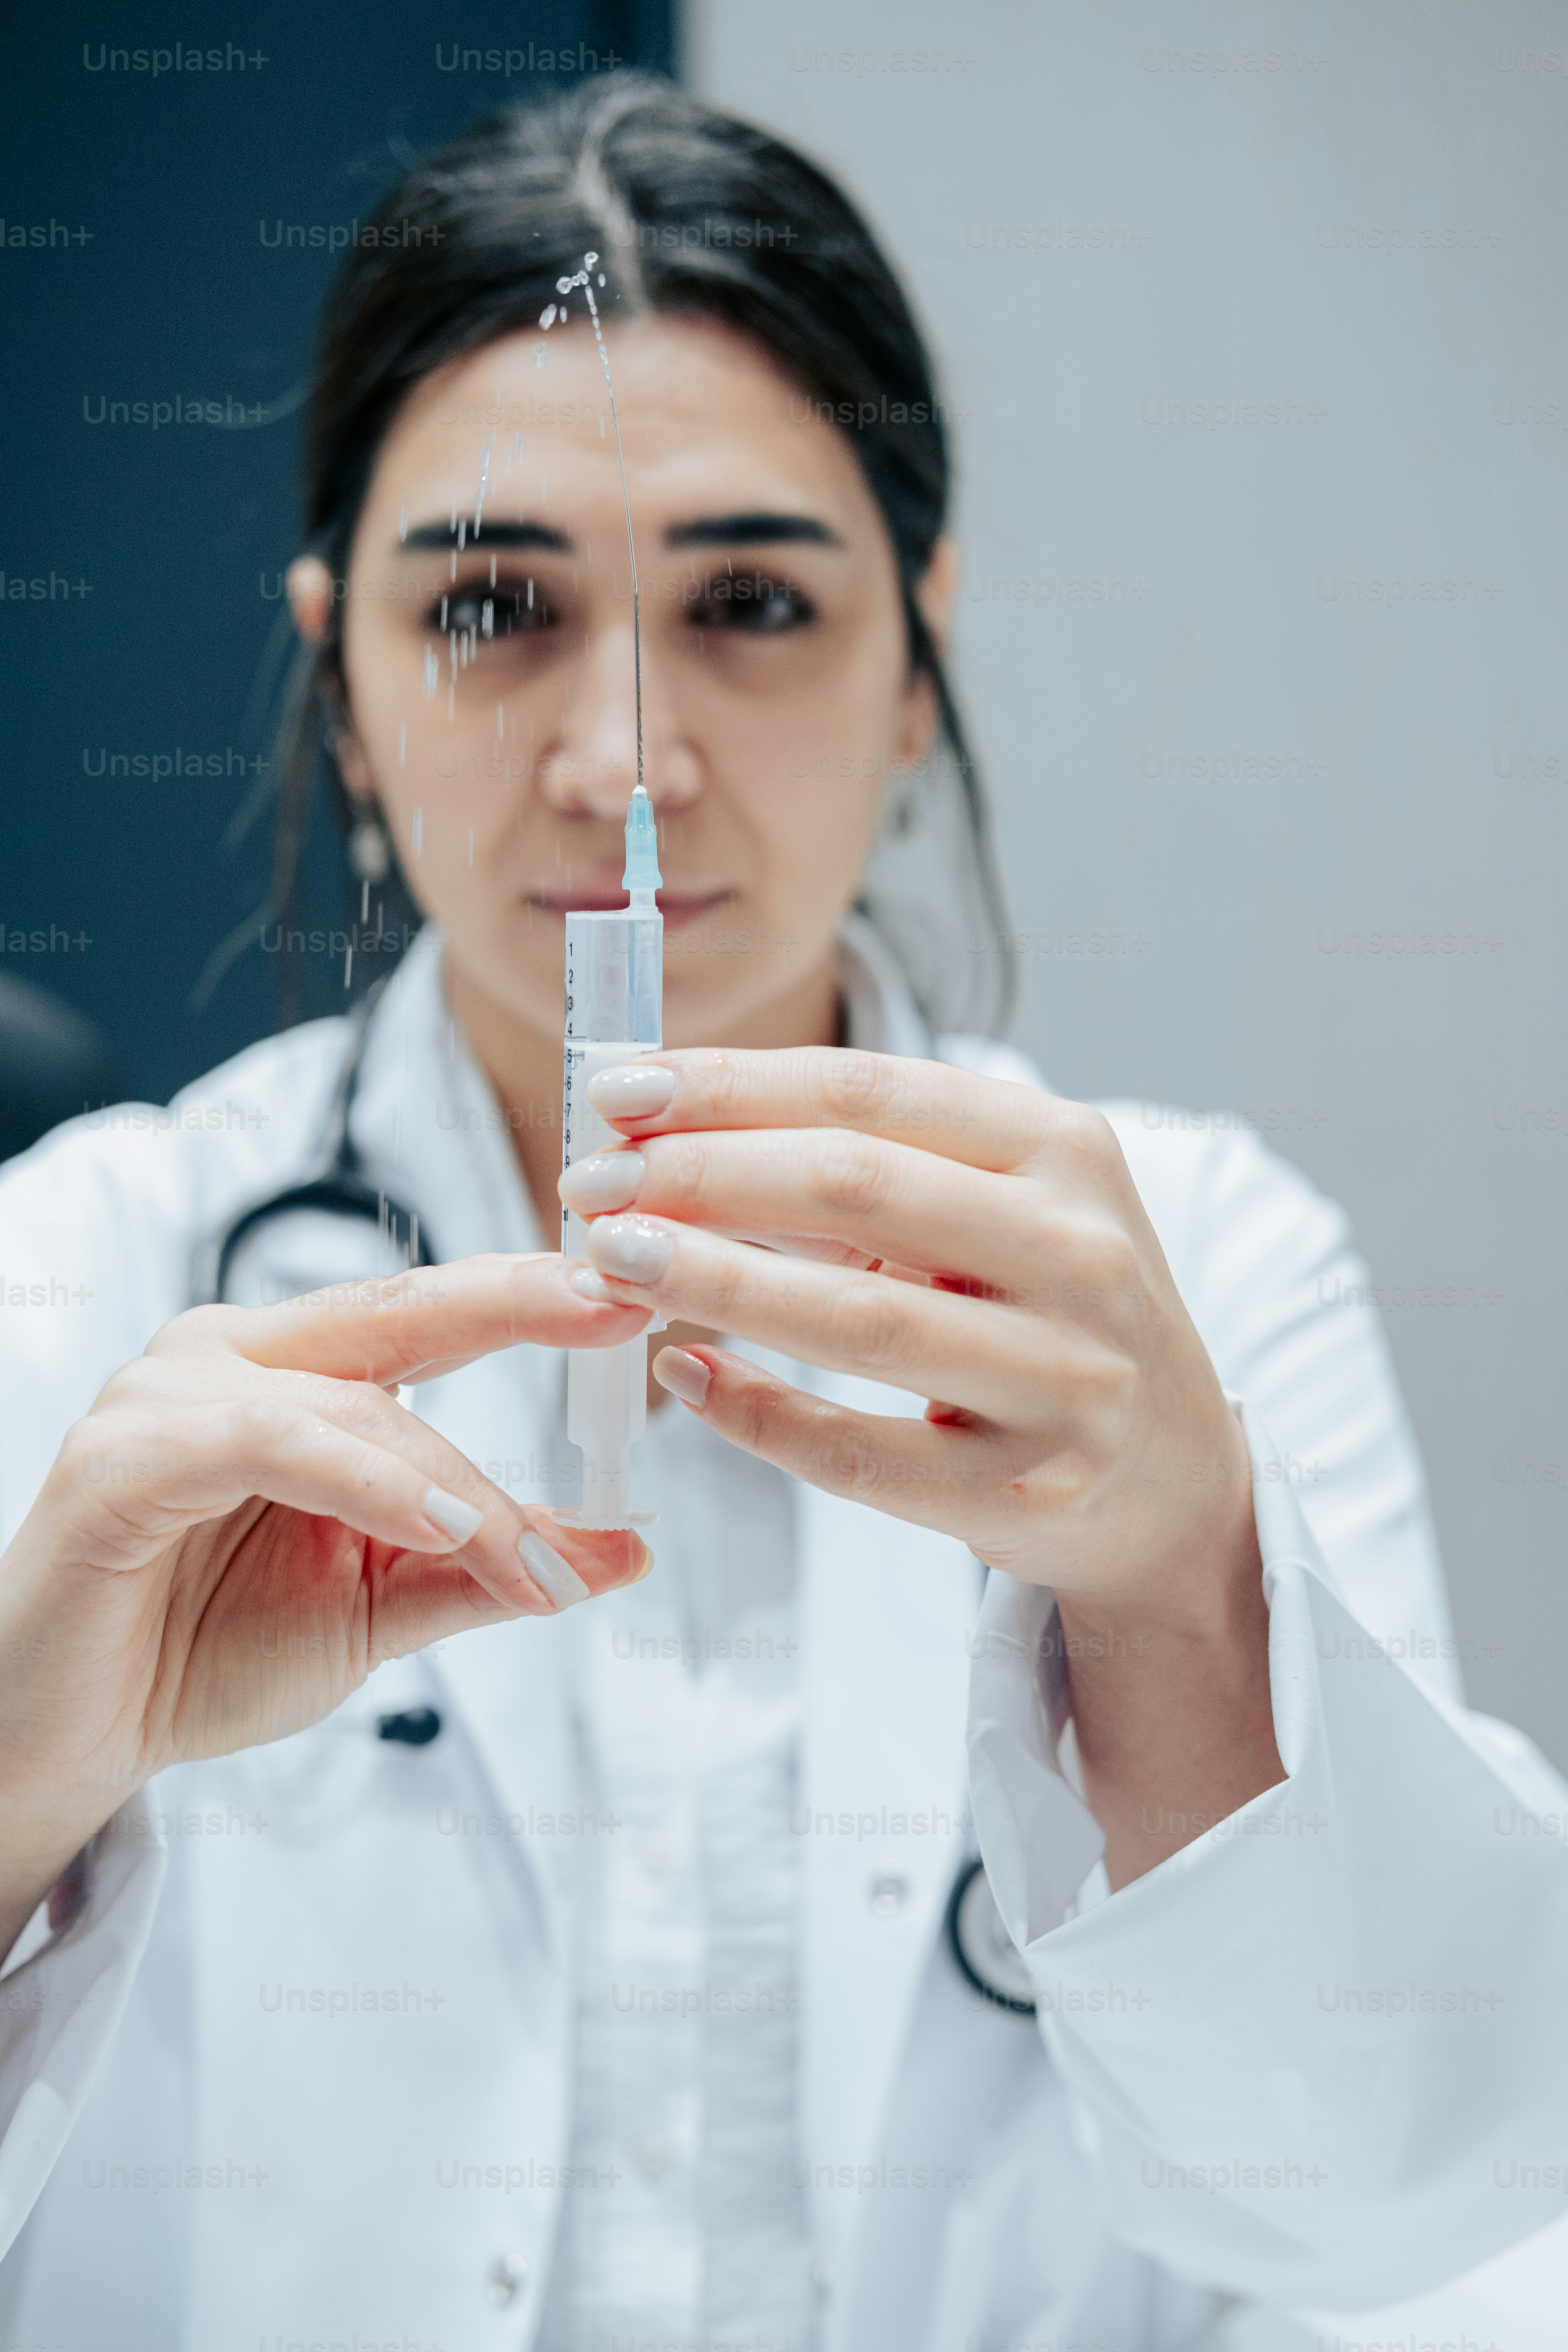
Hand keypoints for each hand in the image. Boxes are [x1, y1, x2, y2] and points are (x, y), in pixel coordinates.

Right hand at [0, 1256, 650, 1948]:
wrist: (75, 1734)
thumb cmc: (208, 1651)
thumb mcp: (386, 1603)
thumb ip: (493, 1564)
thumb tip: (627, 1546)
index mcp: (295, 1368)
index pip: (433, 1310)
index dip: (535, 1296)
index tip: (639, 1299)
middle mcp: (231, 1352)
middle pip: (401, 1309)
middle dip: (519, 1302)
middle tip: (623, 1313)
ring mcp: (169, 1393)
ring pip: (356, 1403)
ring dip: (460, 1482)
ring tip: (533, 1558)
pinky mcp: (126, 1456)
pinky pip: (272, 1444)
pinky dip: (366, 1482)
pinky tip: (440, 1526)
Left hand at [560, 1047, 1280, 1883]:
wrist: (1176, 1480)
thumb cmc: (1051, 1312)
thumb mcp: (1001, 1205)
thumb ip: (865, 1165)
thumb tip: (666, 1133)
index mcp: (1066, 1151)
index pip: (871, 1092)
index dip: (731, 1085)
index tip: (616, 1090)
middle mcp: (1082, 1255)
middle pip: (856, 1189)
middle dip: (701, 1175)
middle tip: (588, 1180)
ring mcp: (1065, 1381)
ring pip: (859, 1319)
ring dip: (713, 1280)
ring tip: (605, 1258)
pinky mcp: (1026, 1495)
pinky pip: (860, 1455)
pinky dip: (755, 1413)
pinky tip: (678, 1375)